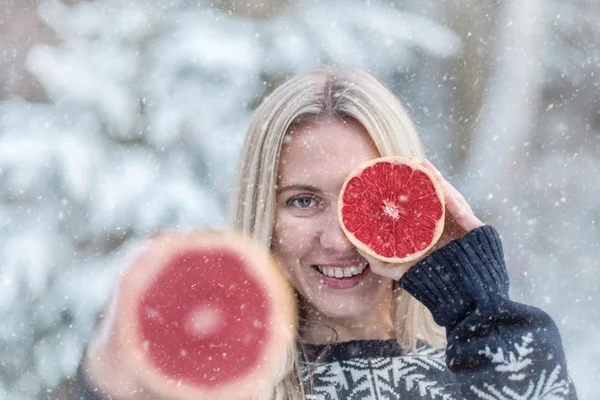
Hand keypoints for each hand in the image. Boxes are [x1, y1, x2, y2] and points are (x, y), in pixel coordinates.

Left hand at [364, 159, 482, 280]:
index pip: (418, 208)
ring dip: (434, 180)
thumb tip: (357, 244)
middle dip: (420, 182)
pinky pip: (460, 207)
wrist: (466, 301)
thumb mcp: (400, 270)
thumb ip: (380, 259)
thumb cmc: (432, 286)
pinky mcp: (475, 229)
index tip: (391, 178)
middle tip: (405, 165)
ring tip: (419, 165)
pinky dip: (449, 194)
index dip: (407, 193)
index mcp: (431, 233)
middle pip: (433, 199)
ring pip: (447, 197)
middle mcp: (447, 227)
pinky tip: (435, 180)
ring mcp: (462, 226)